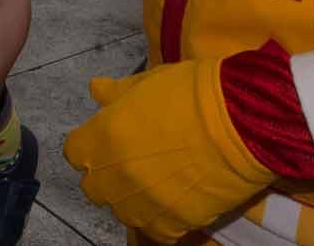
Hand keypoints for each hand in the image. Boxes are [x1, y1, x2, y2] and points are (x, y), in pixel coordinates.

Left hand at [65, 60, 276, 242]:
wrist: (239, 120)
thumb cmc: (193, 92)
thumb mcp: (149, 82)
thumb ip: (117, 93)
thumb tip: (96, 90)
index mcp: (104, 135)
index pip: (74, 152)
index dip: (89, 146)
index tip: (106, 141)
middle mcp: (115, 173)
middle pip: (93, 186)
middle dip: (107, 174)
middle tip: (133, 162)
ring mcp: (141, 202)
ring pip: (121, 211)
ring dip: (132, 199)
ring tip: (156, 183)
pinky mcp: (170, 222)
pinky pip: (154, 231)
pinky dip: (161, 221)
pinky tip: (175, 202)